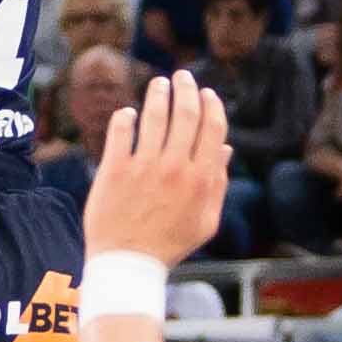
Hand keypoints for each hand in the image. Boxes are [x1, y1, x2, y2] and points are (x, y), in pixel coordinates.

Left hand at [86, 77, 229, 270]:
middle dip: (186, 88)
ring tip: (159, 84)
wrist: (127, 264)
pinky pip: (121, 131)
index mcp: (200, 179)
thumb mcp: (206, 221)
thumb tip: (226, 148)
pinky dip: (125, 117)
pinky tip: (129, 113)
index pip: (212, 128)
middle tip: (181, 77)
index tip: (207, 94)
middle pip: (185, 113)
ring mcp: (144, 167)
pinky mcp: (115, 169)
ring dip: (158, 93)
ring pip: (154, 115)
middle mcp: (175, 167)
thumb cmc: (168, 245)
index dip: (211, 105)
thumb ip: (218, 184)